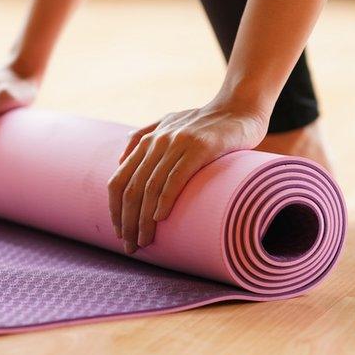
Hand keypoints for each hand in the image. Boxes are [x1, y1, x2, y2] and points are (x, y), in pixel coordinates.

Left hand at [107, 100, 267, 253]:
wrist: (240, 107)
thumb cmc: (206, 122)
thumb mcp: (170, 123)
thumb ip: (145, 135)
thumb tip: (121, 157)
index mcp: (147, 140)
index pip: (118, 180)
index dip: (114, 209)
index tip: (119, 233)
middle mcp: (157, 141)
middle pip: (131, 188)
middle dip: (127, 221)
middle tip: (130, 246)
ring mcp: (177, 143)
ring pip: (150, 187)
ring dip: (143, 219)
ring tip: (144, 241)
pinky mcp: (200, 147)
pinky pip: (175, 177)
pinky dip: (165, 200)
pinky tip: (160, 218)